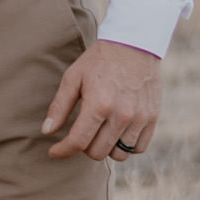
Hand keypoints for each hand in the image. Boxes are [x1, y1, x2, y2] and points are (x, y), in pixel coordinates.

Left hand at [42, 40, 162, 162]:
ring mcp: (139, 118)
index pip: (78, 142)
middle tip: (82, 132)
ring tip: (101, 132)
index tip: (54, 151)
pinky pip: (138, 148)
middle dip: (84, 147)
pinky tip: (118, 133)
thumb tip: (47, 132)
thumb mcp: (73, 78)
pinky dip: (126, 146)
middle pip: (98, 152)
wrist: (134, 44)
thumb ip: (59, 107)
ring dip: (106, 147)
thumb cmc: (99, 60)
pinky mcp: (152, 118)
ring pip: (119, 154)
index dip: (62, 150)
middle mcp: (121, 115)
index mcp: (98, 104)